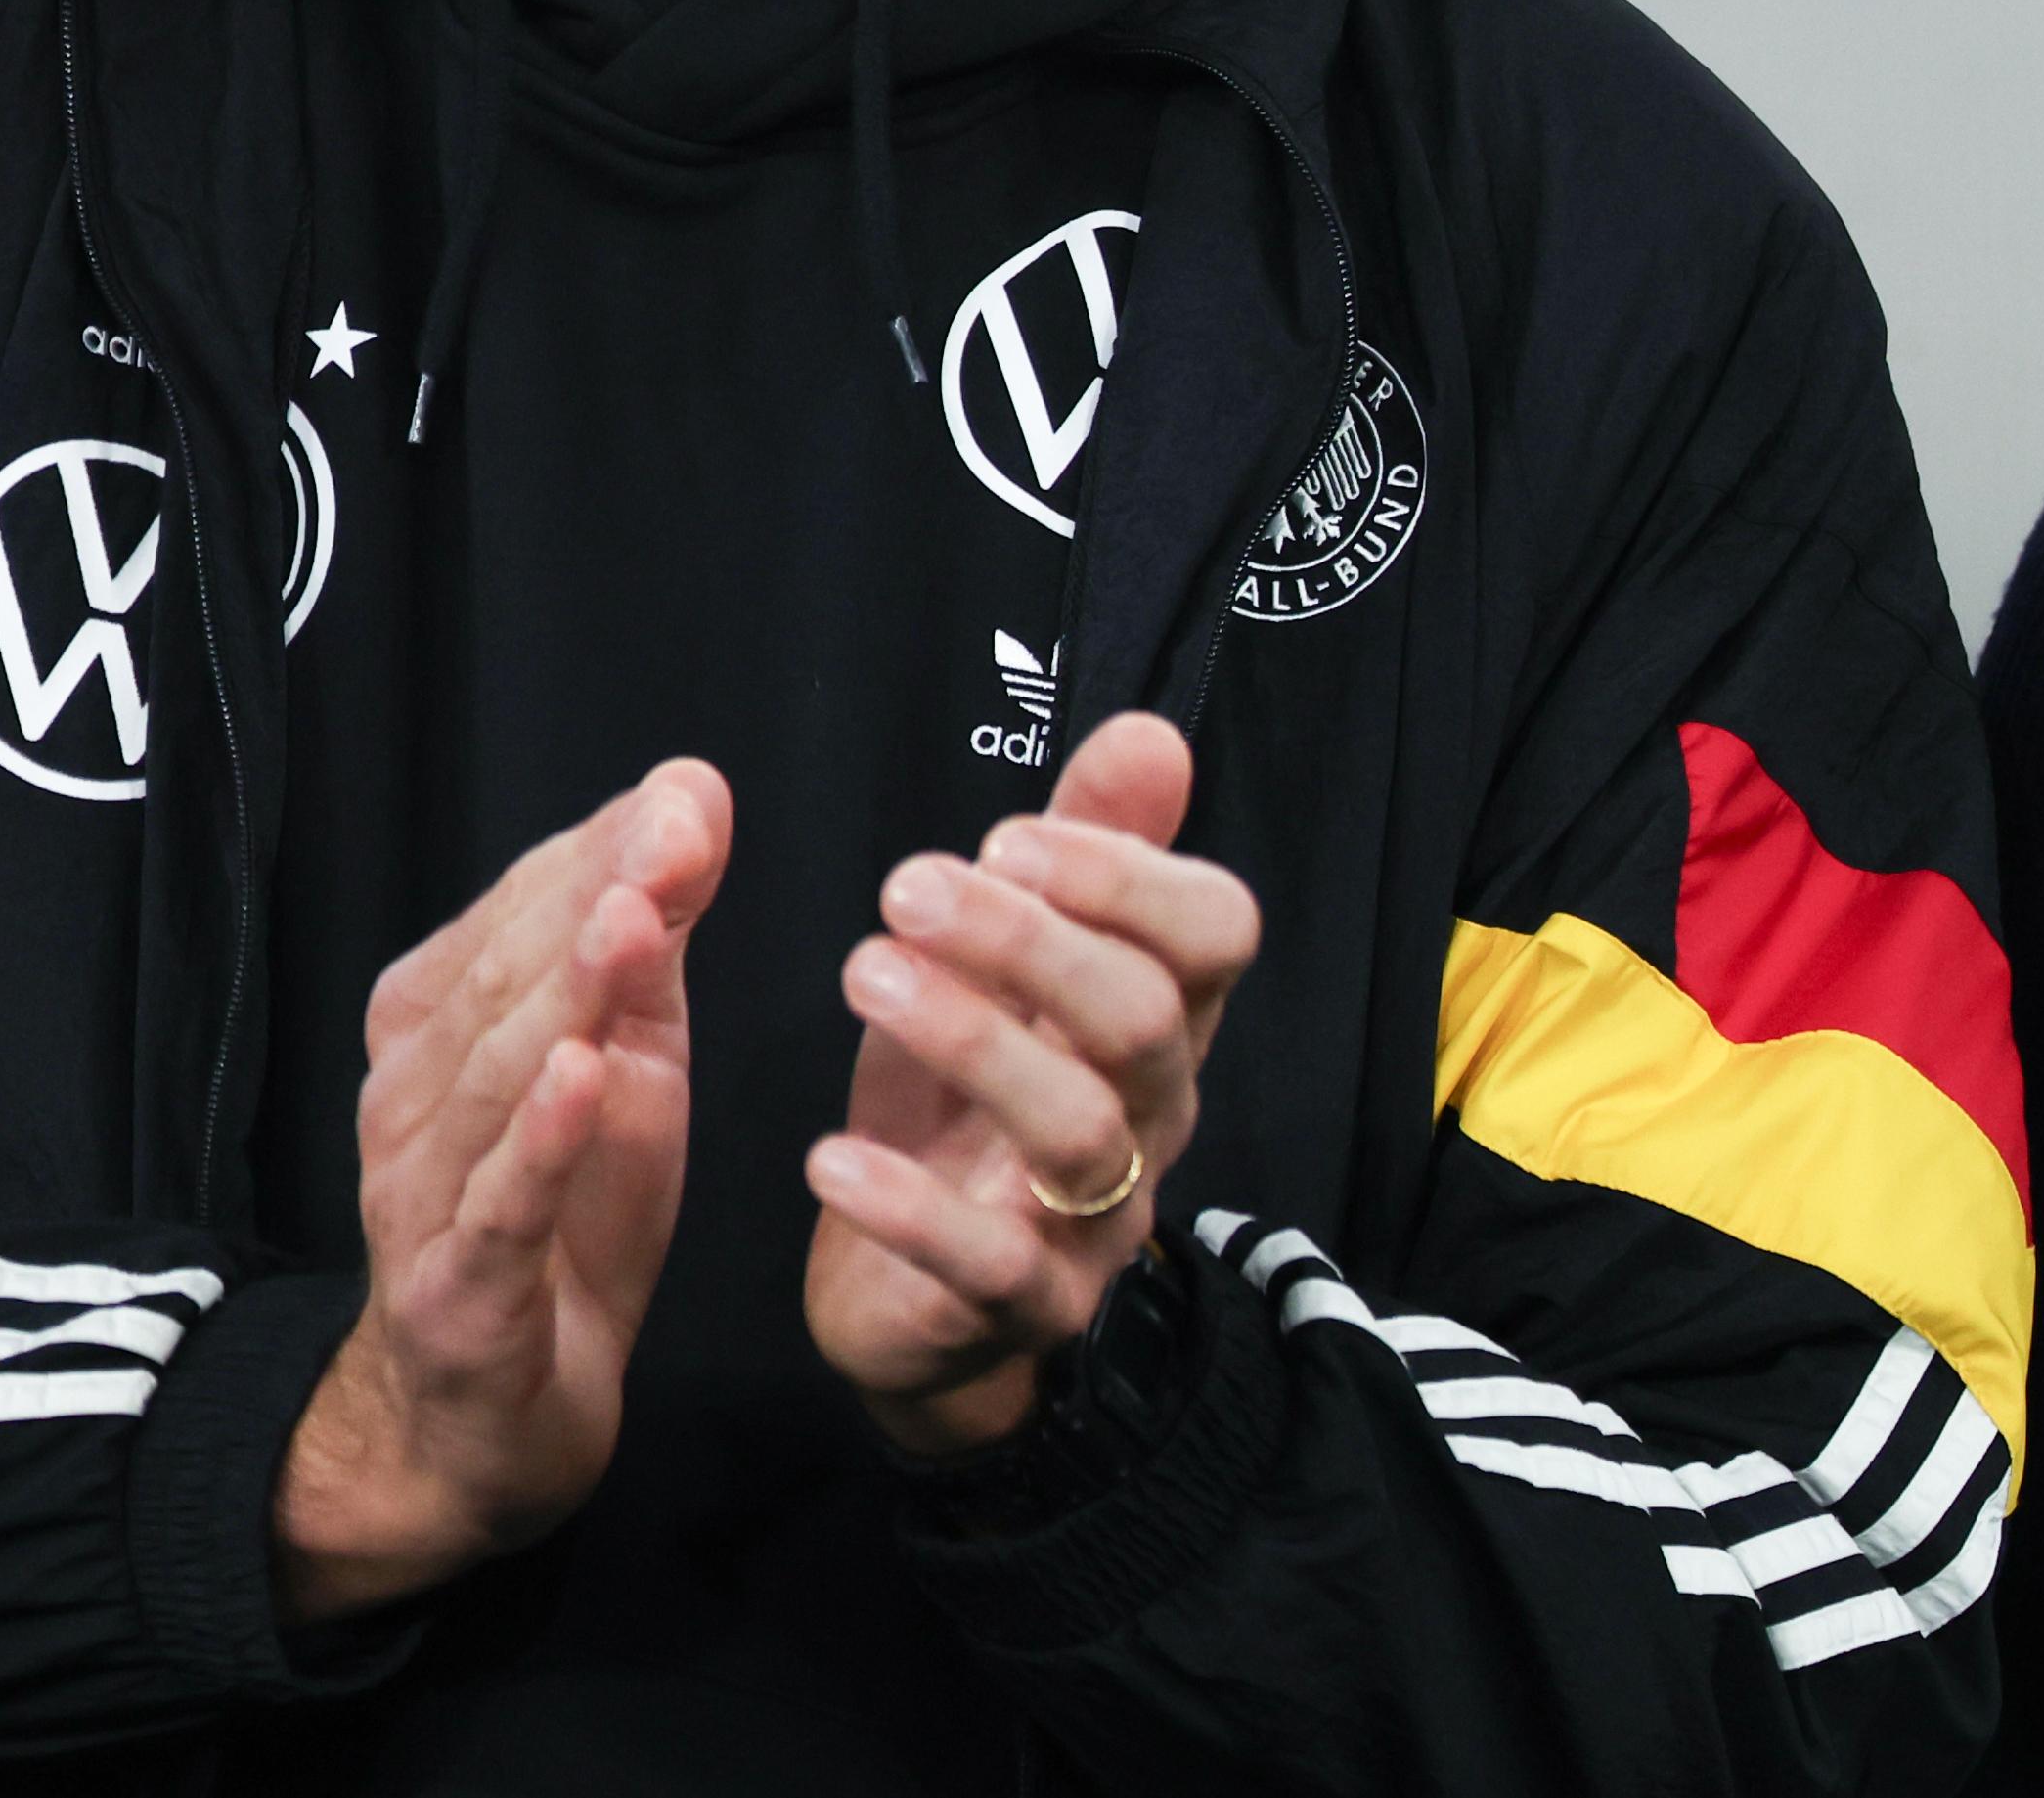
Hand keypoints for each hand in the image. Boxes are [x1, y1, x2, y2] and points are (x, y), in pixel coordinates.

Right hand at [270, 759, 729, 1624]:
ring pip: (498, 1076)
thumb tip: (690, 799)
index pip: (523, 911)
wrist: (493, 1412)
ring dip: (565, 993)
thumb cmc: (568, 1215)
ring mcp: (423, 1190)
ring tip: (631, 920)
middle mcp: (415, 1093)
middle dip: (594, 895)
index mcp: (444, 1023)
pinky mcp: (457, 1286)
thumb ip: (651, 943)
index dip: (606, 850)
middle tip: (677, 831)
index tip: (690, 796)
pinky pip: (497, 1204)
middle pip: (507, 977)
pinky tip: (584, 1078)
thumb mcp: (631, 1062)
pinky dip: (539, 1141)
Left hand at [806, 710, 1259, 1458]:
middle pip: (1144, 1017)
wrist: (922, 1304)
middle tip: (905, 886)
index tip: (1007, 837)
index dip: (1126, 875)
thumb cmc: (965, 1107)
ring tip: (862, 976)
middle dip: (1030, 941)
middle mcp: (1150, 1114)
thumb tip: (1150, 735)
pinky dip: (909, 1208)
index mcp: (1158, 1020)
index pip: (1214, 933)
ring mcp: (1096, 1220)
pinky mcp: (1022, 1308)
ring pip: (1079, 1131)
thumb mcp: (1012, 971)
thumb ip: (1082, 852)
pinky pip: (987, 1265)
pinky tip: (829, 1155)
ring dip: (973, 1041)